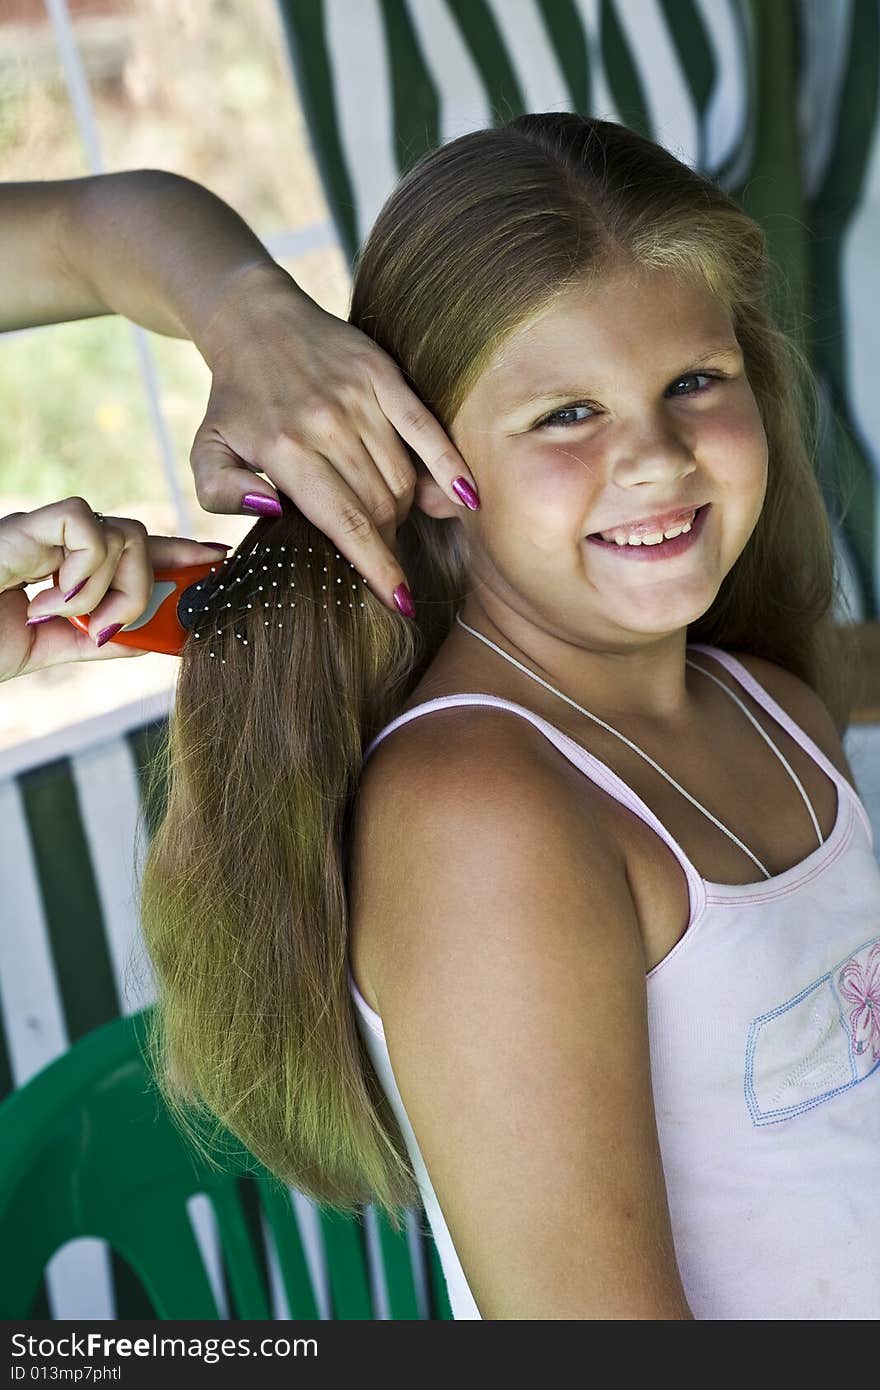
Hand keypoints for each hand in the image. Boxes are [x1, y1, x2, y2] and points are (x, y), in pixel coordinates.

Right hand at [0, 496, 229, 681]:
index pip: (134, 549)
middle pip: (137, 536)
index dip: (179, 552)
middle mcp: (55, 543)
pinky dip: (84, 568)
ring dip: (110, 588)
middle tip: (108, 627)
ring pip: (120, 532)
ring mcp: (39, 532)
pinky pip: (86, 525)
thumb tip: (153, 639)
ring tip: (67, 618)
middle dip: (147, 583)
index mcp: (63, 567)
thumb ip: (97, 640)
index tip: (218, 562)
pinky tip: (52, 598)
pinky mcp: (23, 526)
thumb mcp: (46, 648)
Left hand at [189, 262, 480, 614]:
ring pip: (401, 477)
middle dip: (385, 542)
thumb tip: (270, 511)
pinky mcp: (384, 377)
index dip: (377, 568)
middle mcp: (326, 424)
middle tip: (378, 552)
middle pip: (379, 506)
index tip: (397, 601)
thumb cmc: (235, 401)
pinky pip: (427, 430)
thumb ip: (222, 492)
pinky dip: (450, 466)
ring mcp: (359, 398)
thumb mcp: (206, 451)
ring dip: (403, 512)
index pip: (345, 524)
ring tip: (390, 523)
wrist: (256, 322)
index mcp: (284, 449)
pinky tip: (465, 500)